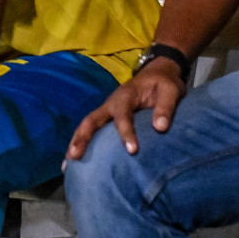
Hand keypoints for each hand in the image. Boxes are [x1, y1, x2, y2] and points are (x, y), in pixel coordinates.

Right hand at [66, 57, 184, 159]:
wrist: (157, 74)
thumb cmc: (163, 84)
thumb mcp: (171, 90)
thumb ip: (165, 107)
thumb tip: (160, 128)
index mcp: (125, 96)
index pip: (122, 115)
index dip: (125, 132)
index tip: (132, 151)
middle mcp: (110, 104)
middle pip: (91, 120)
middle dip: (81, 137)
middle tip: (74, 156)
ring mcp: (106, 111)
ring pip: (86, 126)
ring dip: (76, 142)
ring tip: (67, 163)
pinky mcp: (107, 118)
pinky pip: (92, 130)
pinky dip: (81, 143)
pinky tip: (75, 159)